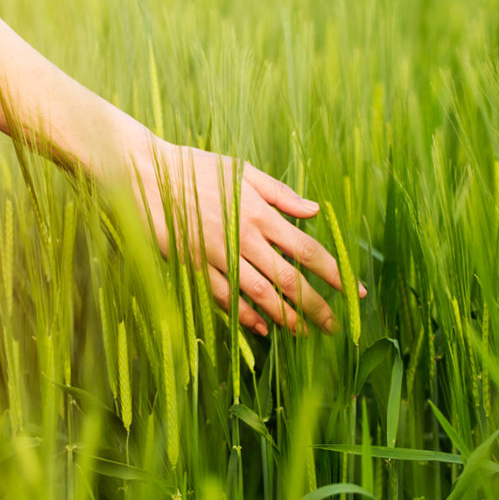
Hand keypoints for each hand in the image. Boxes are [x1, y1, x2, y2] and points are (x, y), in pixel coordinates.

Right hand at [132, 139, 365, 335]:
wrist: (144, 175)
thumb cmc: (195, 167)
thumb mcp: (242, 170)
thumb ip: (281, 193)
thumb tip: (316, 211)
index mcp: (259, 213)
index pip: (307, 250)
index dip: (334, 273)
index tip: (354, 291)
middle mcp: (243, 238)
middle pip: (289, 280)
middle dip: (317, 306)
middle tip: (337, 325)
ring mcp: (218, 256)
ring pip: (260, 295)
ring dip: (286, 318)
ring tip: (306, 333)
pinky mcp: (195, 267)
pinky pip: (225, 298)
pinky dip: (245, 315)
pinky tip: (262, 327)